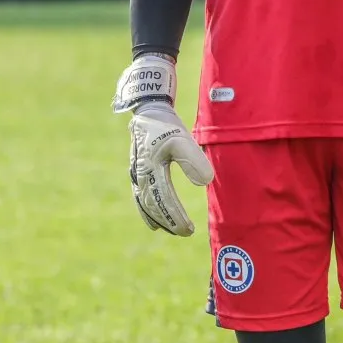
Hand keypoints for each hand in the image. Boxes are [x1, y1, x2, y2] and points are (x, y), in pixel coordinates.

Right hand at [113, 54, 213, 235]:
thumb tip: (205, 182)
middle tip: (185, 232)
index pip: (164, 200)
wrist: (148, 110)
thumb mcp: (182, 139)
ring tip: (171, 230)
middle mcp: (141, 175)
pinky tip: (153, 221)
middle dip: (168, 220)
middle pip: (153, 205)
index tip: (188, 230)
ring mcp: (137, 174)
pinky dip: (147, 211)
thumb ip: (193, 160)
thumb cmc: (166, 124)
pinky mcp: (138, 171)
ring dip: (158, 218)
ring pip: (145, 203)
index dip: (176, 216)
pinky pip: (140, 197)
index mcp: (151, 169)